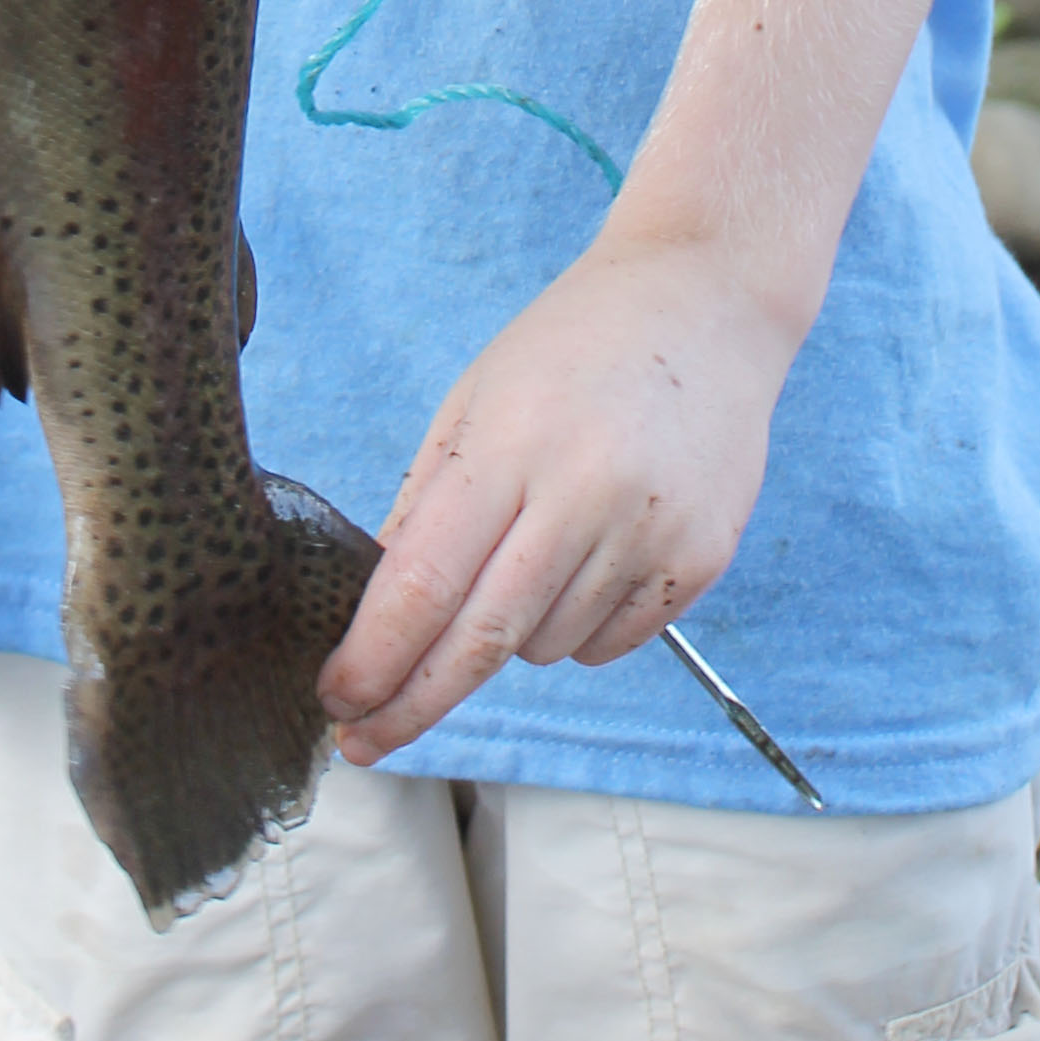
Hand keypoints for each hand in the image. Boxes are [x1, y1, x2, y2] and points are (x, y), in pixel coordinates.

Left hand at [317, 236, 794, 763]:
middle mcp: (585, 492)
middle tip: (363, 741)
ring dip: (511, 636)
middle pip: (480, 641)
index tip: (334, 701)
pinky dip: (578, 627)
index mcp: (511, 443)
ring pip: (543, 650)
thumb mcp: (477, 397)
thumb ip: (425, 506)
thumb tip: (376, 618)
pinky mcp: (700, 560)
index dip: (374, 658)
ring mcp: (650, 532)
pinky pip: (607, 645)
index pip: (425, 582)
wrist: (705, 299)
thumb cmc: (573, 345)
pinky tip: (591, 553)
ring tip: (535, 544)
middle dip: (411, 703)